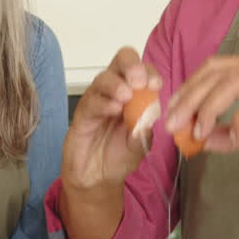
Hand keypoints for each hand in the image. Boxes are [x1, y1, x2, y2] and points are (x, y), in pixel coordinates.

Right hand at [61, 47, 163, 191]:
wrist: (98, 178)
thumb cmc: (119, 156)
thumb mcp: (142, 142)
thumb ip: (146, 124)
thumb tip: (152, 108)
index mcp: (134, 94)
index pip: (142, 70)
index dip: (150, 72)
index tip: (156, 86)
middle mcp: (115, 91)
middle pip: (121, 60)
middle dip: (132, 66)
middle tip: (139, 82)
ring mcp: (98, 100)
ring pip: (104, 78)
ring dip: (117, 85)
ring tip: (126, 98)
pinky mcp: (83, 114)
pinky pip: (91, 101)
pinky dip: (104, 102)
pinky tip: (113, 110)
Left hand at [164, 55, 238, 171]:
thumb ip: (231, 133)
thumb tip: (201, 141)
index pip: (215, 67)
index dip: (189, 86)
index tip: (173, 110)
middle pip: (216, 72)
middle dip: (189, 98)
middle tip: (173, 124)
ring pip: (230, 83)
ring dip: (207, 109)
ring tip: (197, 133)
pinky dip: (237, 123)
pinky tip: (236, 138)